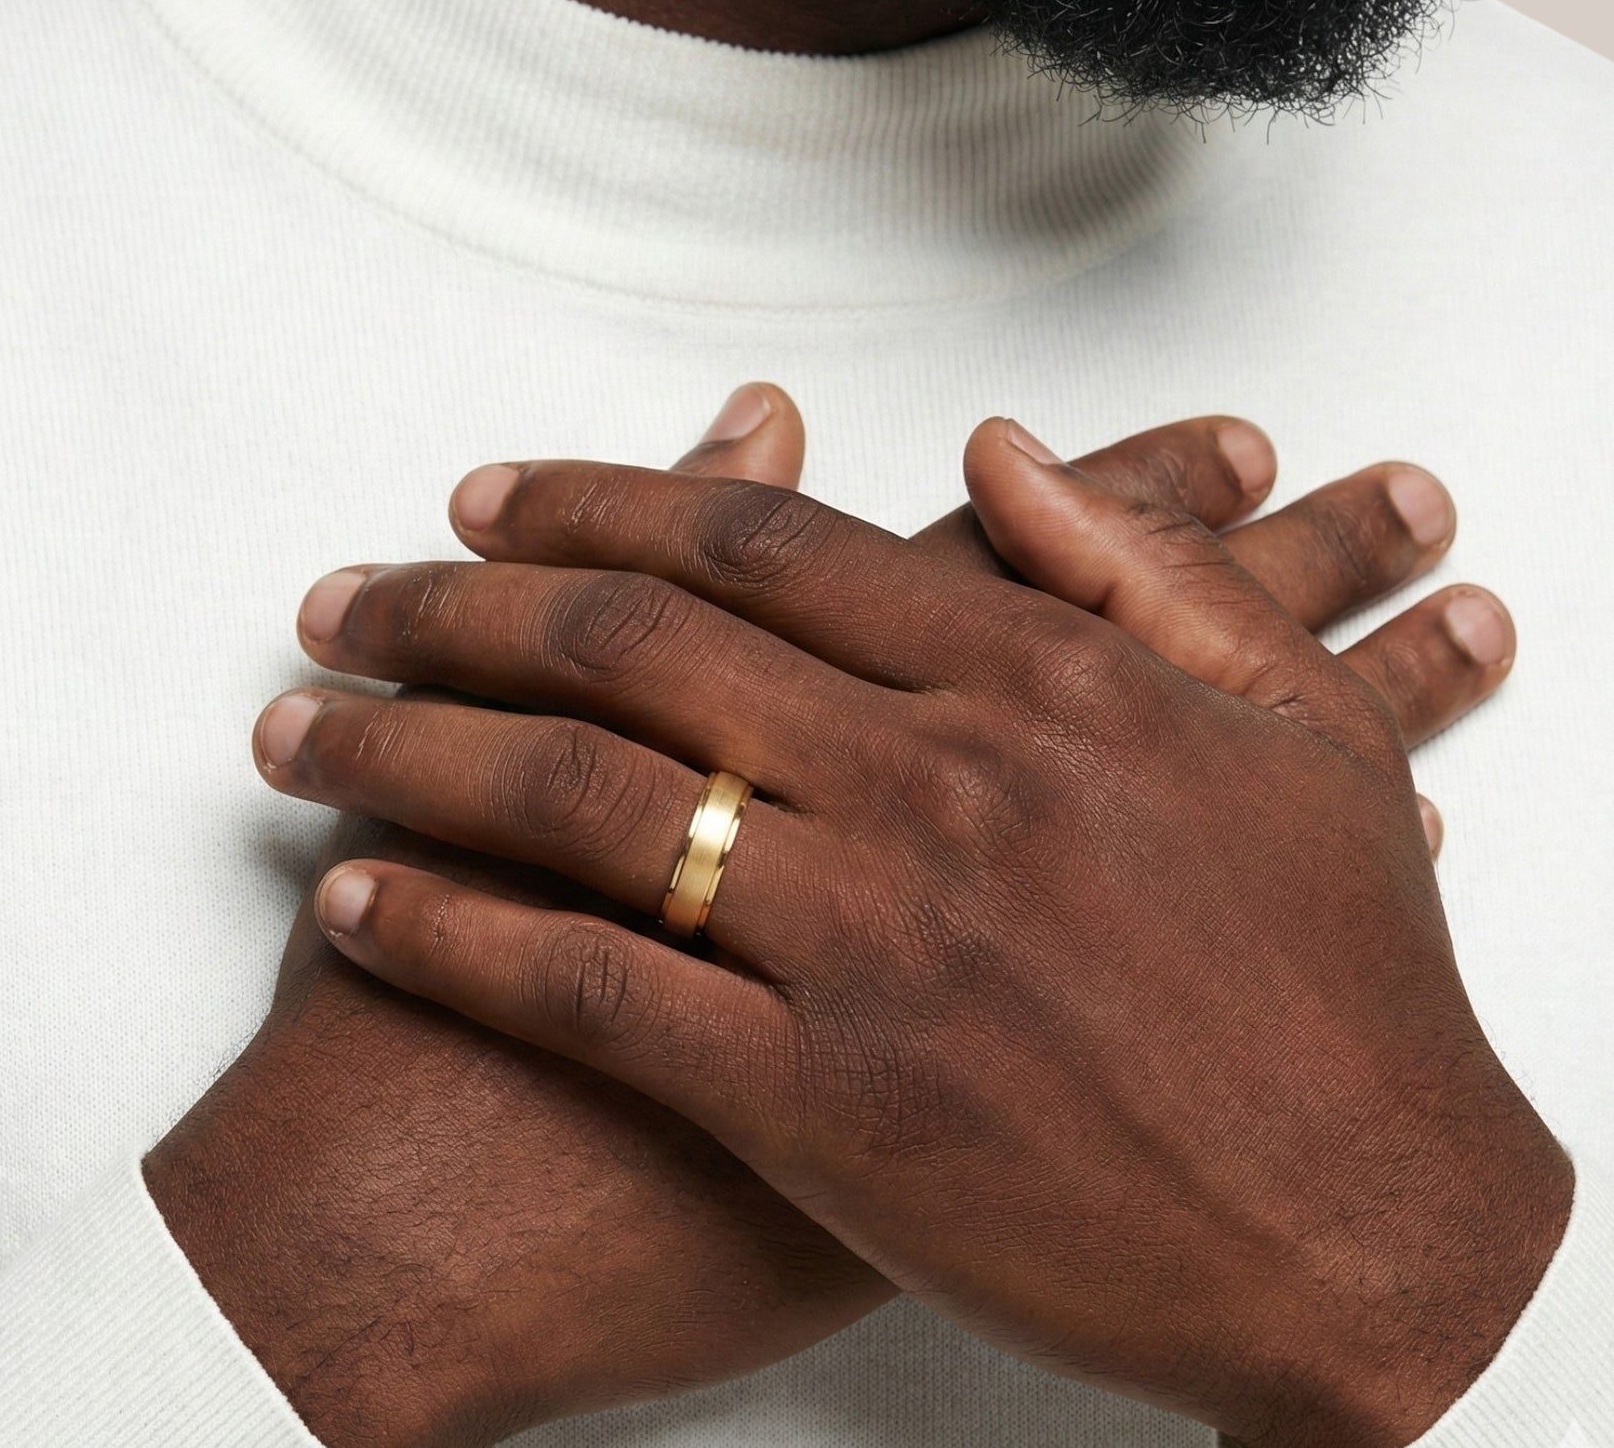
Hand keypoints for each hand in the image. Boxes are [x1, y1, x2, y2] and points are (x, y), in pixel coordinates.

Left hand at [278, 416, 1563, 1447]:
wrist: (1378, 1229)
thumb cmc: (1345, 985)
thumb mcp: (1290, 732)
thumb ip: (1131, 570)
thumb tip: (993, 446)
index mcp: (1032, 684)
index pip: (764, 543)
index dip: (600, 500)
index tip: (489, 495)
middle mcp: (931, 787)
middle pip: (631, 644)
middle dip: (455, 602)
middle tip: (345, 590)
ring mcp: (870, 943)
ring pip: (579, 796)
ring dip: (408, 742)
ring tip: (296, 721)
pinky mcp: (825, 1106)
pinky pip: (590, 991)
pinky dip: (451, 935)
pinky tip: (356, 901)